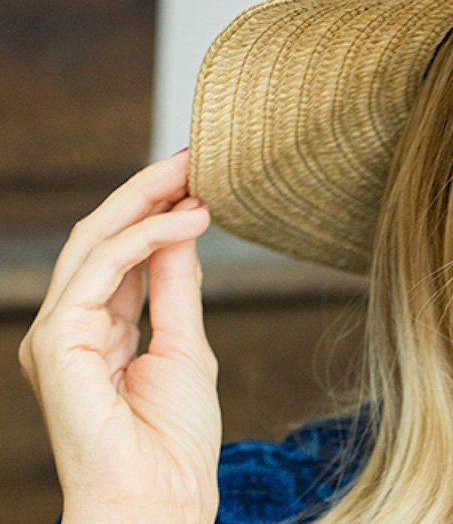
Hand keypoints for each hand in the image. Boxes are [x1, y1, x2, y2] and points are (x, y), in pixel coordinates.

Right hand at [18, 150, 220, 523]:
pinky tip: (189, 218)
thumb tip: (182, 228)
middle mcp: (70, 326)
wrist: (160, 498)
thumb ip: (176, 287)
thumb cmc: (173, 441)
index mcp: (97, 330)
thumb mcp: (185, 344)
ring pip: (95, 241)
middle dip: (148, 191)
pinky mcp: (59, 339)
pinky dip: (147, 236)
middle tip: (196, 157)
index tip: (199, 176)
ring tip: (198, 175)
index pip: (121, 252)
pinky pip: (103, 268)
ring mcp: (58, 333)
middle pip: (102, 236)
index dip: (157, 210)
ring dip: (148, 200)